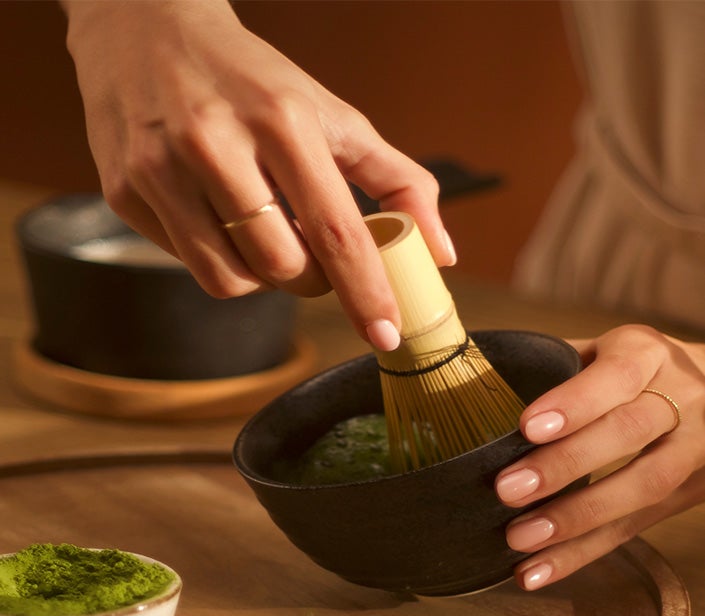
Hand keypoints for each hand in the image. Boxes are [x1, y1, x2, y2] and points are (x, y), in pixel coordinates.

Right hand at [61, 0, 454, 349]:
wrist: (146, 25)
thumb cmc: (251, 78)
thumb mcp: (331, 114)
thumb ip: (394, 179)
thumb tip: (439, 251)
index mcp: (281, 119)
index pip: (336, 230)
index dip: (366, 292)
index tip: (386, 334)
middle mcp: (215, 142)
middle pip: (284, 268)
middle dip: (310, 279)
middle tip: (311, 253)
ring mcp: (162, 170)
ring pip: (232, 279)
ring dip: (264, 276)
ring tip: (264, 234)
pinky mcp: (125, 191)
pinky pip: (189, 265)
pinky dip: (220, 258)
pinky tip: (219, 221)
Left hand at [494, 324, 704, 588]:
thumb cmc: (630, 369)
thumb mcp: (600, 350)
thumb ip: (551, 365)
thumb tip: (468, 378)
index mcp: (648, 354)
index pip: (616, 376)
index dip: (575, 403)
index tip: (527, 427)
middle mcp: (682, 397)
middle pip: (627, 433)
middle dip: (566, 465)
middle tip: (508, 489)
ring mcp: (694, 448)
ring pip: (642, 486)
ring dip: (576, 518)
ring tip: (519, 538)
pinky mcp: (689, 493)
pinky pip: (636, 527)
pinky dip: (583, 553)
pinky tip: (538, 570)